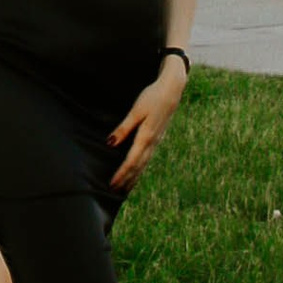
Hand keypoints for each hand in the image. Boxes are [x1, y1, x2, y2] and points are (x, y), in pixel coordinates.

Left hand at [109, 55, 186, 189]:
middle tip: (115, 191)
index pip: (131, 161)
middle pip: (138, 166)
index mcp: (146, 137)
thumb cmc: (152, 98)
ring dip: (134, 176)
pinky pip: (147, 158)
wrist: (171, 91)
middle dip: (127, 179)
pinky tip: (137, 171)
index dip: (121, 173)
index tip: (112, 183)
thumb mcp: (136, 111)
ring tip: (125, 188)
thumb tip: (110, 143)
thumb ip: (124, 128)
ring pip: (144, 164)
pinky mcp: (157, 138)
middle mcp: (152, 143)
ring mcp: (156, 141)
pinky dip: (140, 168)